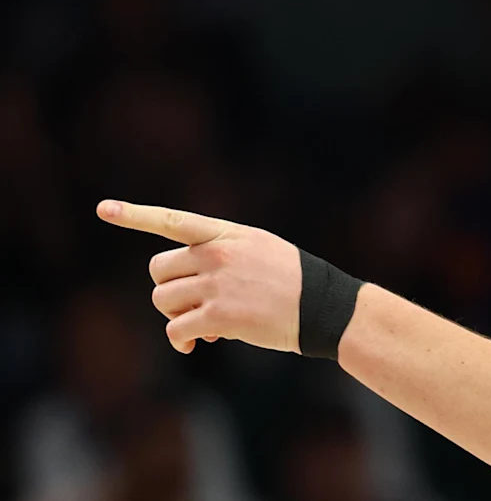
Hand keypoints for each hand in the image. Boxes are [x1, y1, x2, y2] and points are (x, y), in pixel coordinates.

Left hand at [97, 199, 301, 354]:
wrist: (324, 308)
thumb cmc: (295, 282)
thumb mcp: (262, 250)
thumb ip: (223, 255)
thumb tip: (186, 294)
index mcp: (228, 235)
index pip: (173, 221)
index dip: (135, 215)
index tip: (103, 209)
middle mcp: (218, 255)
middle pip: (158, 269)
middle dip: (168, 289)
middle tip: (191, 303)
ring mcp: (217, 285)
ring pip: (162, 299)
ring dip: (176, 315)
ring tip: (201, 324)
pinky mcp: (219, 316)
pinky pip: (176, 328)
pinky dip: (181, 339)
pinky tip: (197, 342)